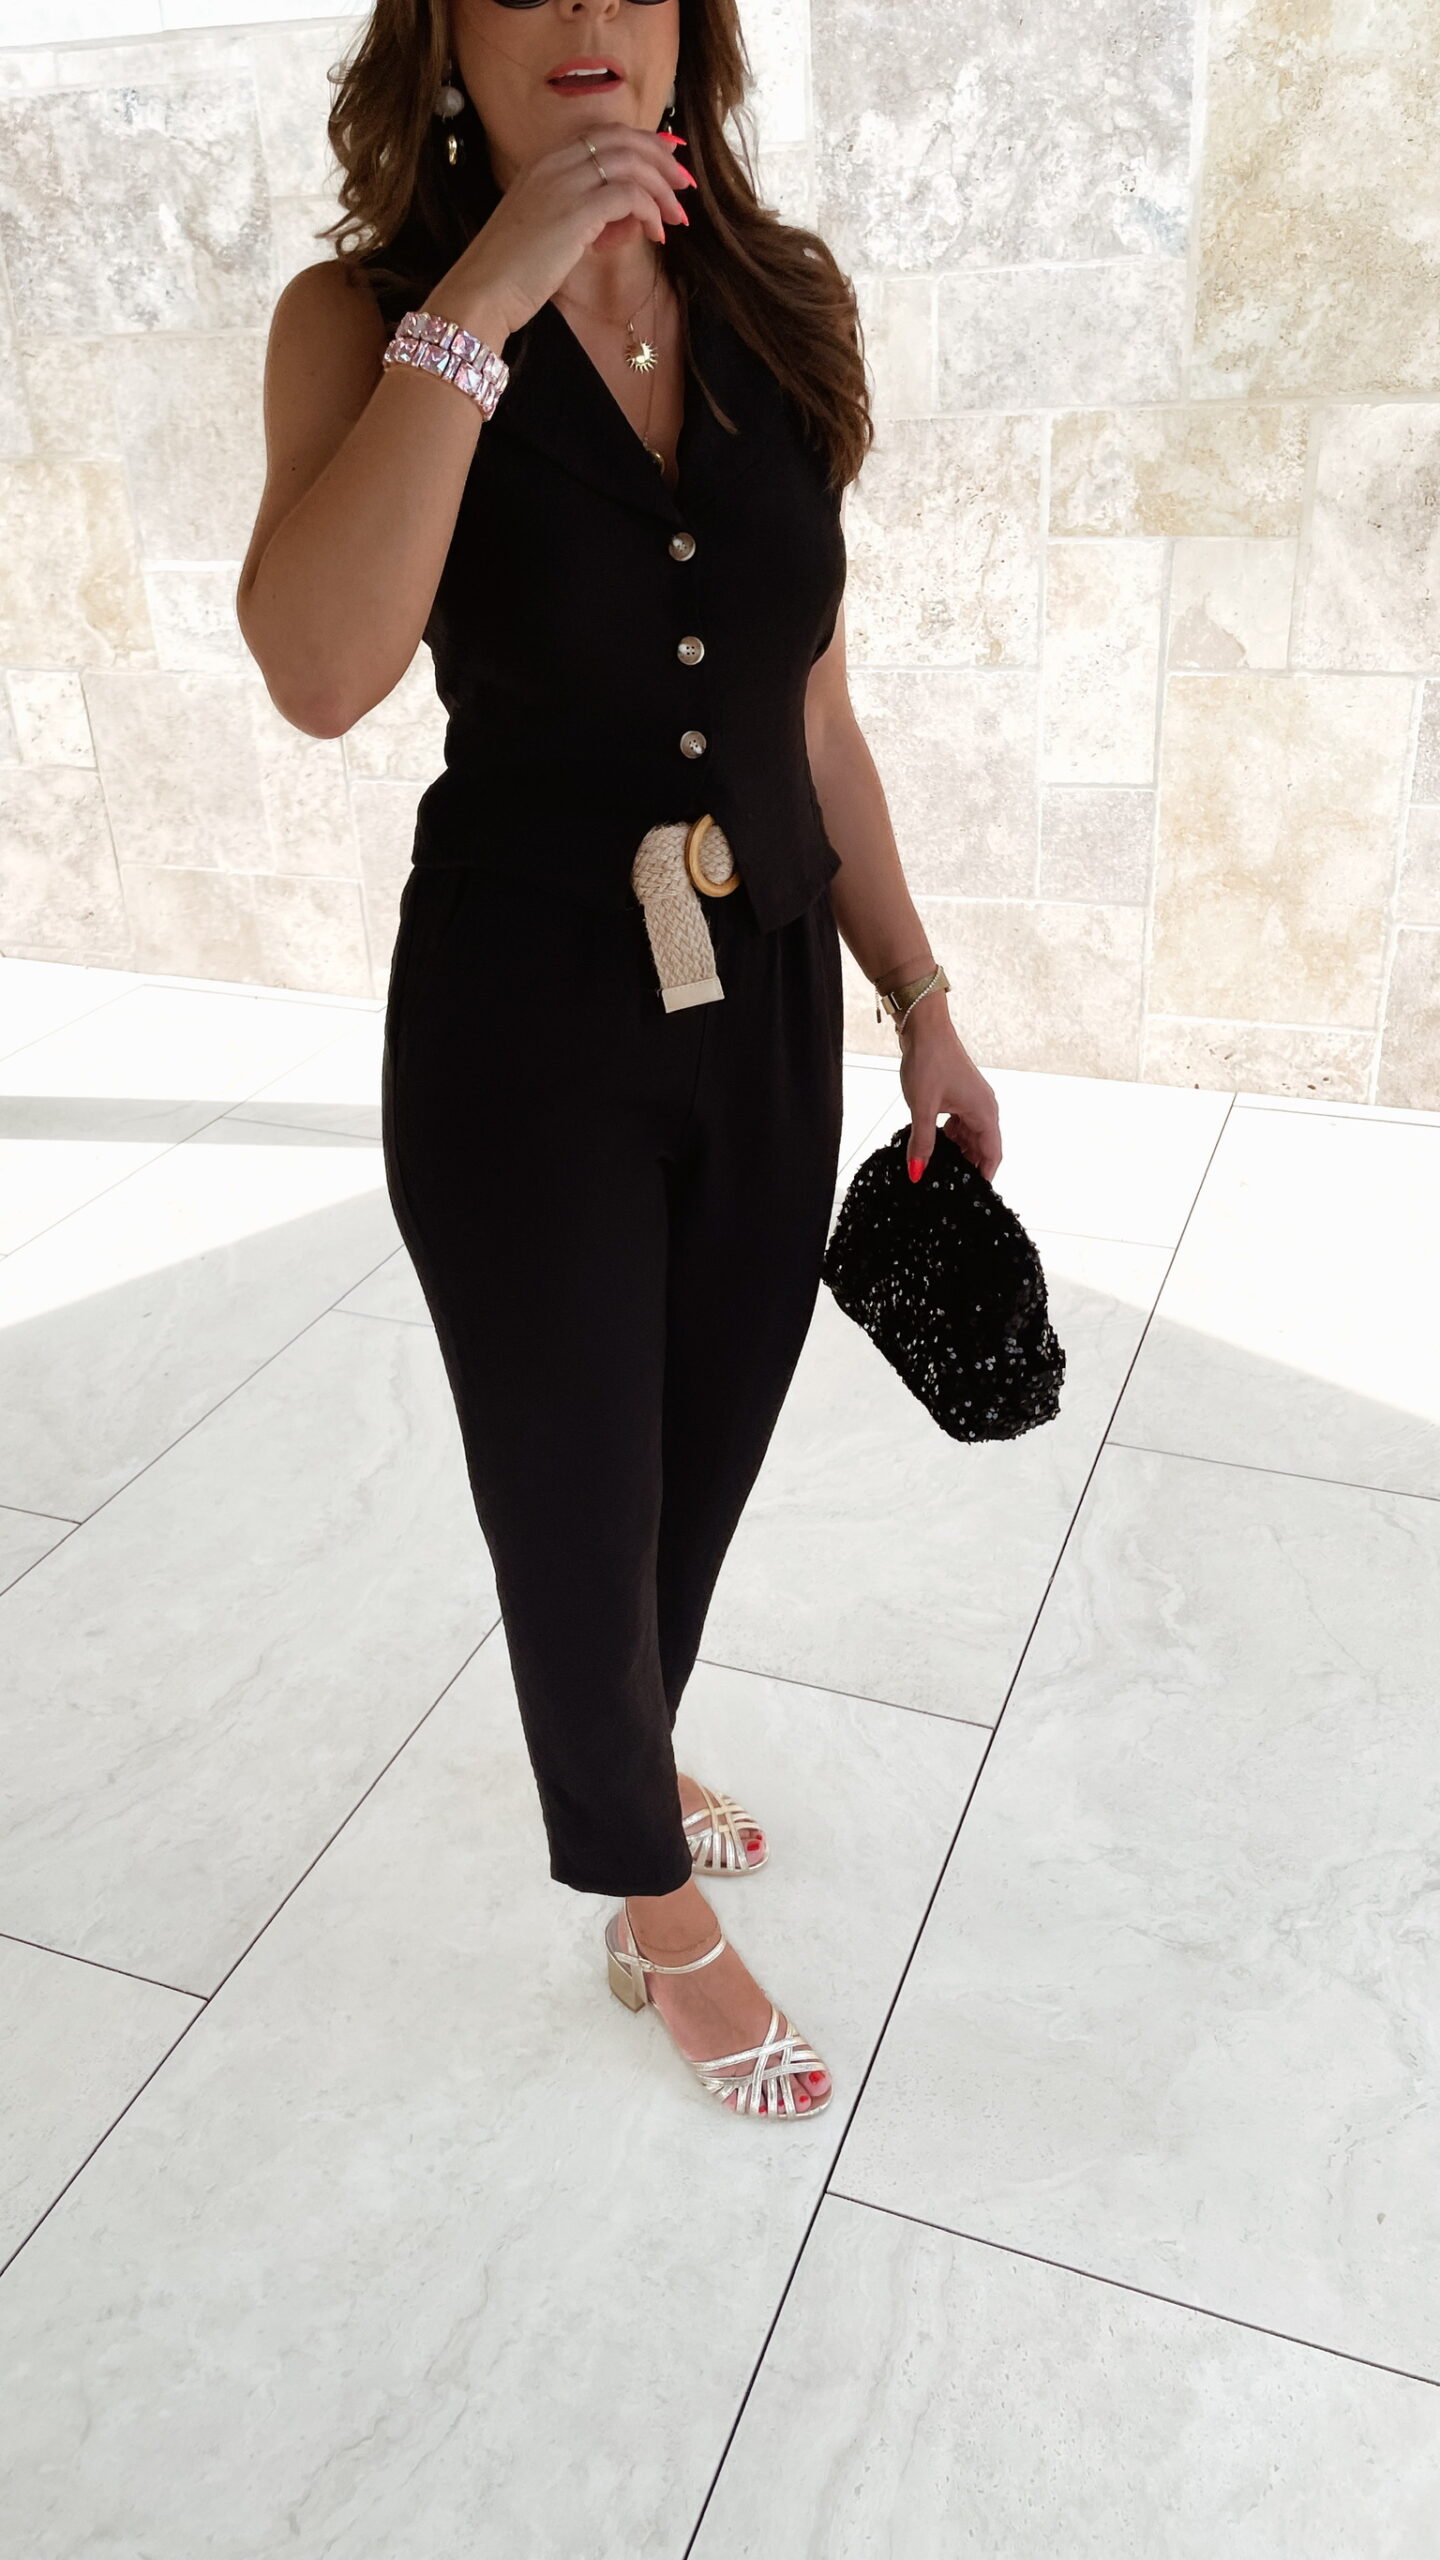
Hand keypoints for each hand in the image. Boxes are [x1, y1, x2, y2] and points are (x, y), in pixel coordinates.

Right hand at [437, 126, 694, 337]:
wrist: (482, 291)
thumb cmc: (513, 272)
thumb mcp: (551, 233)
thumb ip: (588, 219)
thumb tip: (630, 219)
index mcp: (544, 162)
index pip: (605, 134)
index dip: (644, 143)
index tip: (669, 161)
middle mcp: (554, 163)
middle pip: (624, 140)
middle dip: (662, 160)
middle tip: (685, 186)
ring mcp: (564, 184)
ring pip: (632, 164)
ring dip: (662, 188)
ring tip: (678, 217)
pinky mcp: (576, 212)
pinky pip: (629, 196)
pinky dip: (650, 211)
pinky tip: (656, 233)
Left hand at [899, 1002, 1001, 1183]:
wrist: (925, 1027)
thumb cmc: (929, 1062)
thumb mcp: (922, 1107)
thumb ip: (922, 1142)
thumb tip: (917, 1172)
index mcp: (984, 1112)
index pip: (992, 1154)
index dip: (984, 1176)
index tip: (972, 1195)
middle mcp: (984, 1107)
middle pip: (982, 1147)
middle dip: (968, 1166)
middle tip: (950, 1185)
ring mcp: (973, 1100)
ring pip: (970, 1136)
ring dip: (957, 1151)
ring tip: (940, 1168)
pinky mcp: (960, 1095)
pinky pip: (961, 1123)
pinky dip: (950, 1136)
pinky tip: (934, 1143)